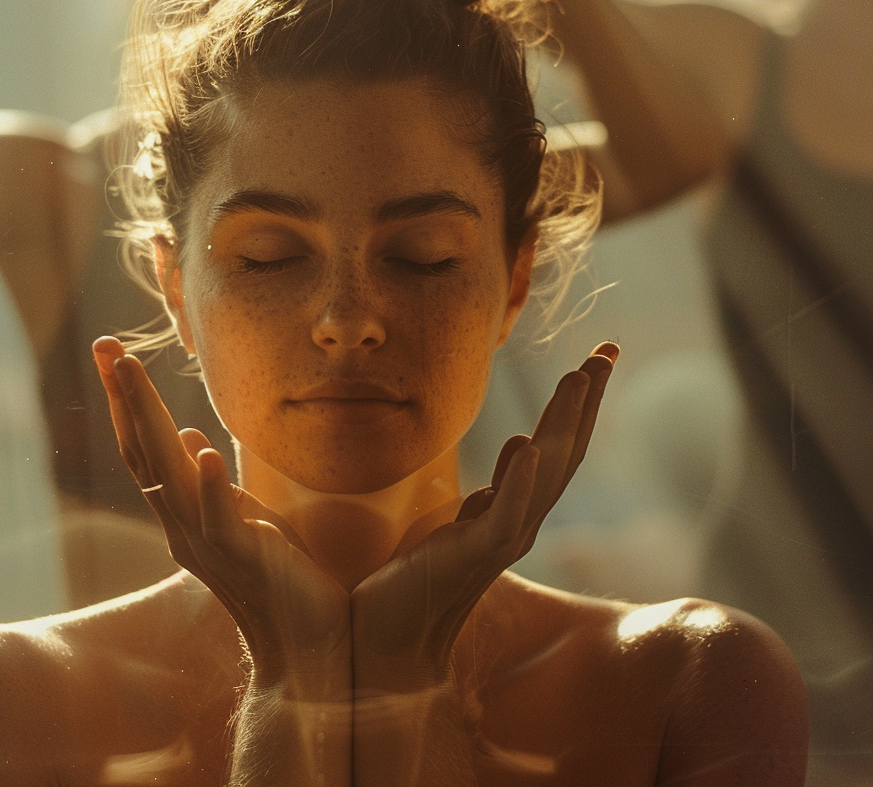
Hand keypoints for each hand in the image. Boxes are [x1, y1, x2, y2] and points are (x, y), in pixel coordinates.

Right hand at [92, 338, 349, 686]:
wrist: (305, 641)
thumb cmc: (275, 575)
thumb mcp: (240, 516)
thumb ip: (210, 483)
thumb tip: (189, 436)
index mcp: (183, 512)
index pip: (145, 447)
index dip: (128, 401)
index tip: (113, 353)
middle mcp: (183, 525)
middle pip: (144, 452)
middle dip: (126, 397)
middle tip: (107, 346)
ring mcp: (209, 543)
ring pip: (168, 476)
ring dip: (149, 421)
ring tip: (132, 373)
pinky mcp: (244, 558)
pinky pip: (220, 521)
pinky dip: (209, 487)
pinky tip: (205, 451)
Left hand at [350, 342, 616, 686]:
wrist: (387, 640)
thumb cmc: (420, 582)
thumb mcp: (464, 523)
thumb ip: (495, 495)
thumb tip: (521, 456)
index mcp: (516, 511)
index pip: (558, 449)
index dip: (579, 406)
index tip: (596, 359)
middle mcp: (520, 523)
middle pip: (565, 452)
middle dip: (585, 401)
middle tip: (605, 352)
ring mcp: (501, 540)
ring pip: (545, 474)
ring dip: (563, 424)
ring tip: (579, 378)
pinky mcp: (473, 557)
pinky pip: (503, 515)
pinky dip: (518, 480)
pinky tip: (527, 444)